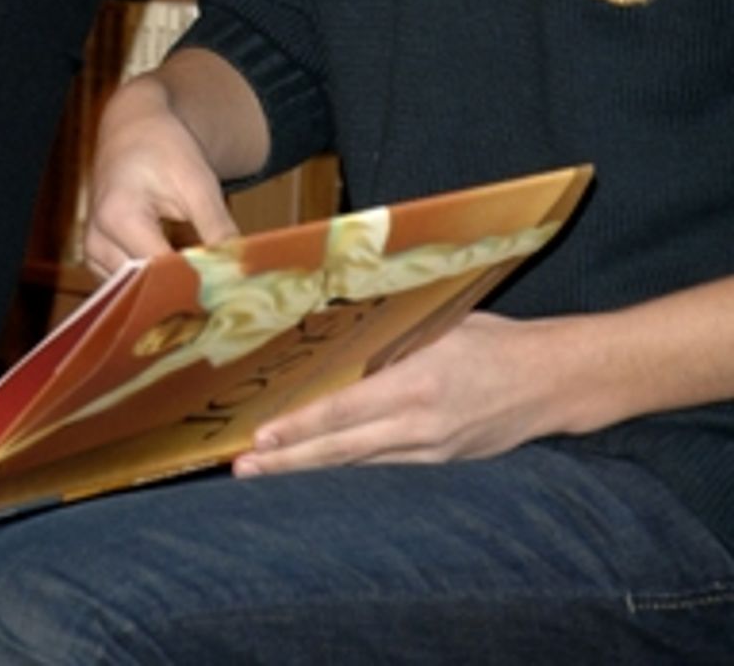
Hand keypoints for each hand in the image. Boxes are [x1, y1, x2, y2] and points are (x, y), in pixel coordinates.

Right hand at [83, 76, 238, 276]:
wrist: (132, 128)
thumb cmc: (164, 148)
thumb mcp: (198, 183)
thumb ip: (218, 229)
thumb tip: (239, 272)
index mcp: (119, 216)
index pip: (160, 271)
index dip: (194, 284)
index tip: (225, 293)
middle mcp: (97, 240)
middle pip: (144, 287)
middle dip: (181, 294)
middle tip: (217, 297)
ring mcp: (92, 251)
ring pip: (134, 294)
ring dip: (165, 294)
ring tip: (198, 286)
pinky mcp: (96, 257)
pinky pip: (126, 287)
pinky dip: (151, 286)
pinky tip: (177, 278)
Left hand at [232, 311, 561, 475]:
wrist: (552, 381)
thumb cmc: (494, 339)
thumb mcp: (440, 324)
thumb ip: (391, 333)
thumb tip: (339, 329)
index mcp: (417, 384)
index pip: (345, 411)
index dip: (300, 427)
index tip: (261, 435)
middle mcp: (420, 425)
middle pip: (341, 450)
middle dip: (288, 461)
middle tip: (242, 467)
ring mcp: (431, 450)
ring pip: (357, 463)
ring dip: (309, 468)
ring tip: (265, 470)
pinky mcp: (441, 461)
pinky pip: (383, 466)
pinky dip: (346, 465)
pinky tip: (316, 467)